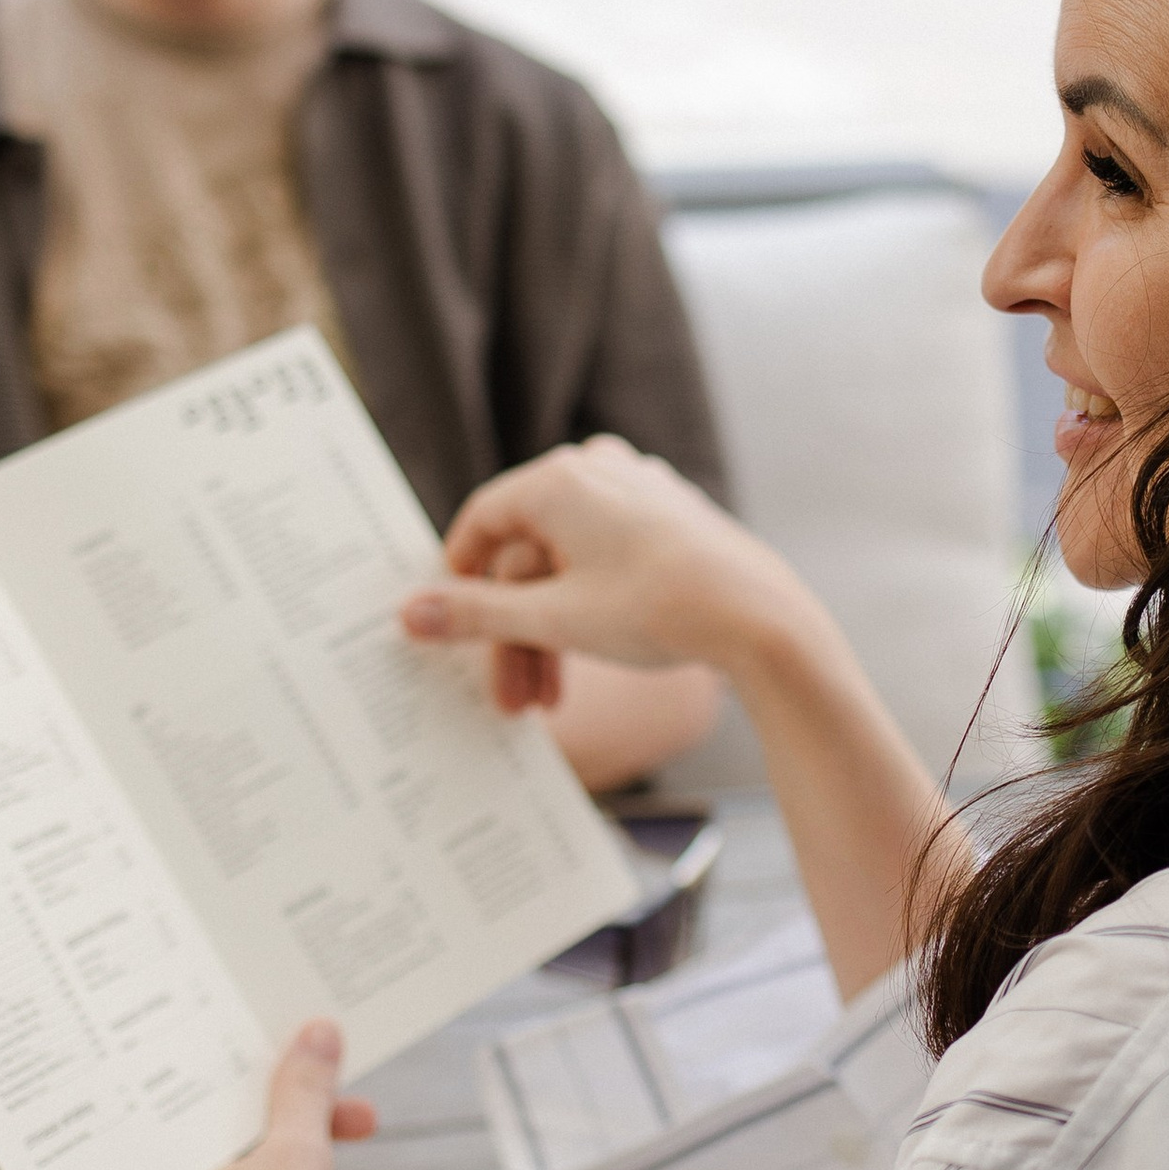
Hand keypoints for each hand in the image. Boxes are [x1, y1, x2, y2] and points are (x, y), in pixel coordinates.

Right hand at [401, 438, 809, 719]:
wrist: (759, 618)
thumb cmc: (658, 608)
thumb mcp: (555, 620)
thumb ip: (477, 615)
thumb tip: (409, 614)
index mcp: (560, 479)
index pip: (482, 520)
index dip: (458, 578)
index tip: (449, 627)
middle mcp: (596, 469)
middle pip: (527, 555)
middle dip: (514, 634)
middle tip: (508, 697)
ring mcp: (636, 489)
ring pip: (566, 565)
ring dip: (549, 634)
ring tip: (547, 700)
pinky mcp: (666, 517)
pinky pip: (604, 560)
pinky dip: (586, 610)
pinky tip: (584, 666)